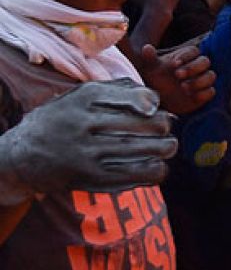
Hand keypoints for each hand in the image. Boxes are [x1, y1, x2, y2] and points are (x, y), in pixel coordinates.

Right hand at [0, 80, 175, 201]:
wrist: (25, 153)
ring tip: (167, 146)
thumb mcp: (82, 95)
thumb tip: (157, 103)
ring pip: (145, 150)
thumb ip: (119, 91)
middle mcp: (84, 123)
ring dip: (165, 148)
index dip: (152, 102)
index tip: (152, 107)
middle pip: (147, 125)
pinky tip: (156, 165)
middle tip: (165, 128)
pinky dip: (155, 170)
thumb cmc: (66, 118)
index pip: (135, 97)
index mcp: (85, 97)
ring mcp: (87, 153)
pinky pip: (137, 174)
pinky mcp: (92, 177)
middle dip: (164, 126)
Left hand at [136, 43, 215, 115]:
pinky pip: (211, 91)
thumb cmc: (157, 80)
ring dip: (199, 81)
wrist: (160, 100)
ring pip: (211, 76)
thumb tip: (147, 48)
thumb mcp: (151, 69)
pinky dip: (203, 94)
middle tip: (178, 75)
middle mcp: (196, 67)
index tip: (174, 64)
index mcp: (185, 58)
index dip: (186, 56)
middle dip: (193, 68)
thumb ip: (150, 58)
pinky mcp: (204, 94)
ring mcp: (202, 80)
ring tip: (183, 88)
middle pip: (205, 61)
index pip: (193, 51)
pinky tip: (191, 96)